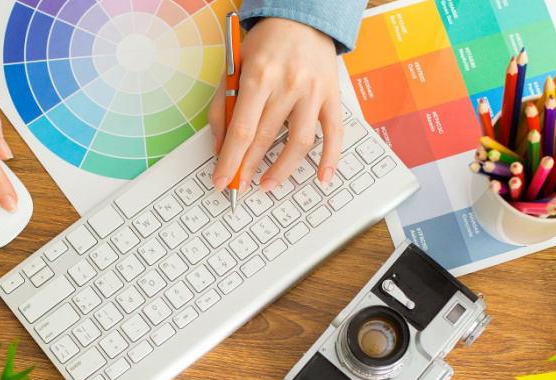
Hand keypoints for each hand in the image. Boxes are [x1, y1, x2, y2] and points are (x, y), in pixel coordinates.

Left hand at [207, 18, 342, 195]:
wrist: (302, 18)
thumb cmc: (266, 44)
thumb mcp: (234, 67)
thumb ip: (223, 106)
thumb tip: (220, 147)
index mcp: (259, 75)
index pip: (241, 129)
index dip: (230, 160)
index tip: (221, 180)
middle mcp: (288, 83)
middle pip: (266, 138)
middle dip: (248, 168)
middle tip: (239, 186)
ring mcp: (313, 91)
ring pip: (300, 143)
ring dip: (282, 170)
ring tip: (267, 184)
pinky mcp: (332, 96)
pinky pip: (334, 133)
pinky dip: (329, 159)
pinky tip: (321, 177)